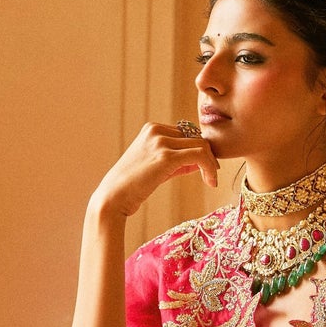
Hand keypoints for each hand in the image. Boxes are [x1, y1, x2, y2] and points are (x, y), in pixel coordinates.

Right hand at [90, 121, 219, 219]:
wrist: (114, 197)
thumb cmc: (133, 185)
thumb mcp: (155, 165)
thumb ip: (175, 159)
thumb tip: (200, 160)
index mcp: (153, 128)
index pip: (188, 133)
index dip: (199, 149)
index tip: (205, 167)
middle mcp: (157, 130)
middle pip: (197, 137)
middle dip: (208, 156)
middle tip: (212, 174)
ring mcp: (161, 142)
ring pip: (202, 145)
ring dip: (211, 163)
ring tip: (212, 180)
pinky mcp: (166, 157)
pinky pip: (199, 156)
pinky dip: (209, 168)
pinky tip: (211, 183)